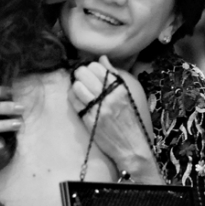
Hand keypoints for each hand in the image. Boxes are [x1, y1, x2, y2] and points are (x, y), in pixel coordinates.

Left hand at [68, 56, 161, 182]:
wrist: (132, 146)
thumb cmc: (130, 119)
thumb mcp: (127, 95)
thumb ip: (114, 75)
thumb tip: (102, 58)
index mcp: (120, 89)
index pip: (98, 68)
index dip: (89, 67)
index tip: (88, 71)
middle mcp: (109, 97)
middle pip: (84, 75)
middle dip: (79, 73)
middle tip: (80, 77)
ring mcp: (98, 109)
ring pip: (77, 87)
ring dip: (75, 85)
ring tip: (78, 88)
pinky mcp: (89, 120)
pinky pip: (74, 102)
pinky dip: (72, 97)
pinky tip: (76, 98)